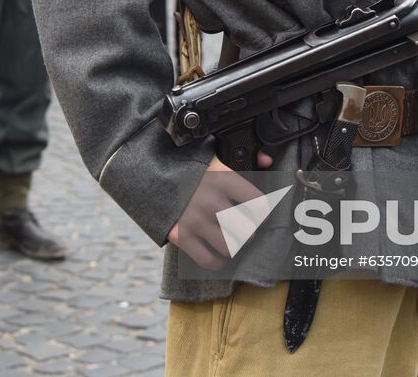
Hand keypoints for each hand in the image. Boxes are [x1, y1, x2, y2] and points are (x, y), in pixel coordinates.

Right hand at [168, 151, 273, 268]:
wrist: (149, 173)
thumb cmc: (189, 166)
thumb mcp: (215, 156)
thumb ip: (244, 158)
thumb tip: (267, 160)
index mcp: (223, 179)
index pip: (258, 204)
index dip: (263, 213)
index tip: (259, 216)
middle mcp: (212, 201)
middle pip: (247, 231)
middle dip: (248, 232)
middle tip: (243, 229)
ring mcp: (195, 220)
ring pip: (230, 247)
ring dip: (234, 246)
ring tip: (231, 241)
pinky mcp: (181, 236)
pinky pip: (208, 260)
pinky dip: (217, 262)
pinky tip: (219, 256)